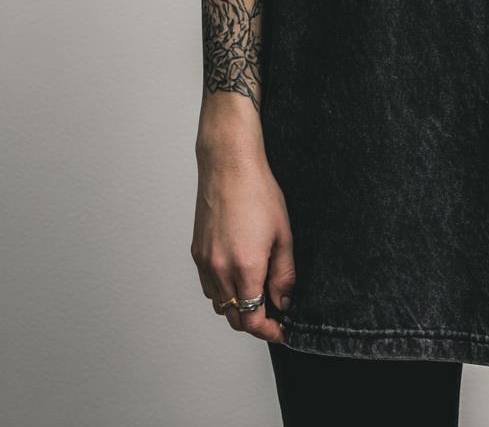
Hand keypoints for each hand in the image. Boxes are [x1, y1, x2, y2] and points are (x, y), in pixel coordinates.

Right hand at [191, 144, 295, 343]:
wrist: (229, 167)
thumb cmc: (258, 193)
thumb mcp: (283, 234)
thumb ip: (284, 274)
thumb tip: (284, 301)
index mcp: (245, 267)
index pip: (252, 319)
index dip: (268, 331)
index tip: (281, 330)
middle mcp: (220, 270)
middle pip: (234, 318)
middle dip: (255, 322)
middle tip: (274, 315)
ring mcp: (205, 262)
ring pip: (219, 304)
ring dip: (238, 308)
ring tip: (258, 293)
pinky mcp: (196, 253)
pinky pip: (208, 286)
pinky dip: (223, 292)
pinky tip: (238, 277)